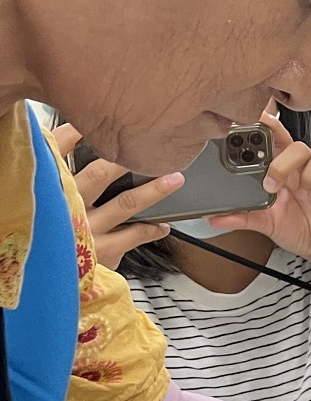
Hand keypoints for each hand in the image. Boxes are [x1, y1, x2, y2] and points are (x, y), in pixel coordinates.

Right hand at [50, 123, 183, 269]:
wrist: (45, 279)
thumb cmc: (50, 237)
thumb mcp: (47, 204)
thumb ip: (58, 180)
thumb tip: (73, 151)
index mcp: (50, 190)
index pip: (58, 152)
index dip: (76, 133)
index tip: (95, 121)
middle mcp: (67, 207)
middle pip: (99, 174)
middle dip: (128, 158)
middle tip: (151, 144)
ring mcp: (88, 230)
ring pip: (127, 203)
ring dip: (154, 190)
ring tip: (175, 179)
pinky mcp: (105, 251)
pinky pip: (136, 235)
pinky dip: (153, 228)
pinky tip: (164, 225)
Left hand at [208, 112, 310, 274]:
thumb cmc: (296, 228)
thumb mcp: (266, 223)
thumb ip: (242, 217)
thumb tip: (214, 218)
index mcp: (286, 172)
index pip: (278, 142)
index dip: (271, 127)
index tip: (259, 118)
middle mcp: (305, 170)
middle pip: (298, 147)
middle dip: (283, 162)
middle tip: (272, 184)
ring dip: (309, 173)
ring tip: (305, 191)